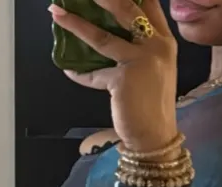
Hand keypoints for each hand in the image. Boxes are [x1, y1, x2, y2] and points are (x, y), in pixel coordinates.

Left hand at [49, 0, 178, 154]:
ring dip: (76, 24)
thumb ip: (139, 48)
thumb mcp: (153, 70)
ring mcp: (141, 61)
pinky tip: (68, 69)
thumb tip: (106, 30)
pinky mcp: (123, 79)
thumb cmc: (153, 106)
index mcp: (165, 41)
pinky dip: (79, 73)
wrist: (156, 137)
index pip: (149, 4)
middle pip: (127, 8)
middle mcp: (157, 45)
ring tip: (56, 13)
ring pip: (103, 36)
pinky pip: (94, 74)